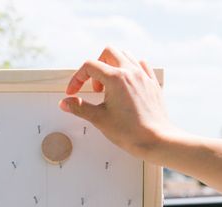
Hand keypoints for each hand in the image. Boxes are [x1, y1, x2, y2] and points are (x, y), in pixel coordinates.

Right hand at [60, 47, 181, 163]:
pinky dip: (130, 69)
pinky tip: (126, 85)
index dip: (77, 78)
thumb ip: (80, 108)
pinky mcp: (152, 83)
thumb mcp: (99, 119)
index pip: (89, 66)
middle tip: (94, 87)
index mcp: (116, 78)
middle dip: (96, 66)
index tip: (73, 92)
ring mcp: (143, 75)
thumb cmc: (130, 131)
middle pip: (108, 52)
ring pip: (125, 55)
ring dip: (112, 65)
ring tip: (109, 87)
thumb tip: (65, 103)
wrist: (156, 140)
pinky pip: (141, 65)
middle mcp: (130, 71)